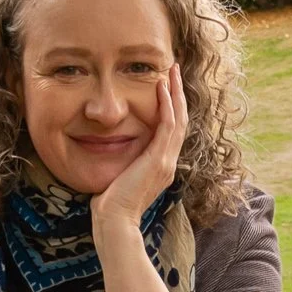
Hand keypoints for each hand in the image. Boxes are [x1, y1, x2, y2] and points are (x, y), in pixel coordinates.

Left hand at [90, 63, 188, 242]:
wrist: (114, 221)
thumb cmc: (111, 205)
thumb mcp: (120, 177)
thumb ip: (124, 162)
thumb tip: (112, 150)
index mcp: (161, 166)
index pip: (172, 130)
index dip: (171, 107)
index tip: (166, 86)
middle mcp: (168, 162)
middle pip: (180, 120)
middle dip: (178, 93)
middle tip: (174, 70)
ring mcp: (166, 161)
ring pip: (178, 119)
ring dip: (175, 93)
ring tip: (172, 71)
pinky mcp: (158, 160)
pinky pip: (168, 126)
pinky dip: (166, 105)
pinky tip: (162, 87)